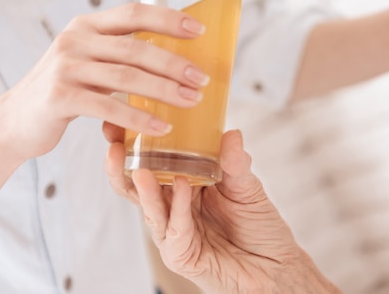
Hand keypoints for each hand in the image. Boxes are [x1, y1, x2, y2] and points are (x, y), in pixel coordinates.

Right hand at [0, 3, 207, 161]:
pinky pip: (108, 108)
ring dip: (164, 90)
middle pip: (135, 48)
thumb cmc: (66, 90)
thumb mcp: (88, 61)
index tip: (200, 30)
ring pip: (125, 77)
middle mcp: (75, 40)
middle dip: (174, 63)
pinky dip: (139, 118)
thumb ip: (119, 54)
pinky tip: (162, 127)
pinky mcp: (59, 97)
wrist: (16, 120)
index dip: (168, 19)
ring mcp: (65, 68)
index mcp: (87, 26)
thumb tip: (176, 60)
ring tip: (192, 101)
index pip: (133, 13)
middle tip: (203, 79)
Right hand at [104, 128, 340, 293]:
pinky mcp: (180, 254)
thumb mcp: (247, 187)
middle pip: (136, 185)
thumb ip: (235, 163)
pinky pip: (175, 229)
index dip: (135, 143)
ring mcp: (172, 232)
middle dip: (121, 165)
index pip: (151, 161)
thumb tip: (231, 132)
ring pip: (149, 208)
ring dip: (144, 188)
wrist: (274, 266)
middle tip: (114, 142)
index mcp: (183, 184)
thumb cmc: (258, 226)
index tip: (121, 121)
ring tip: (140, 168)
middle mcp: (172, 206)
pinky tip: (182, 186)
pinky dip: (178, 207)